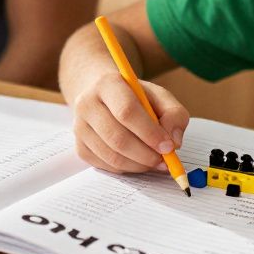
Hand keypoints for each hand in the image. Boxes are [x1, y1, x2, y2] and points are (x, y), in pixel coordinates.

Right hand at [68, 72, 188, 173]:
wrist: (104, 96)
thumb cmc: (135, 97)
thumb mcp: (159, 96)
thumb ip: (174, 114)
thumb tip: (174, 142)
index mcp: (107, 84)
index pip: (126, 111)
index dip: (149, 132)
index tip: (168, 146)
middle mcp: (87, 104)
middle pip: (117, 138)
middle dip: (146, 155)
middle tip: (165, 161)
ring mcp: (79, 127)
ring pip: (112, 156)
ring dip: (139, 165)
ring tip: (155, 162)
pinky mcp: (80, 147)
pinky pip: (106, 166)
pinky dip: (128, 169)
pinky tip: (139, 161)